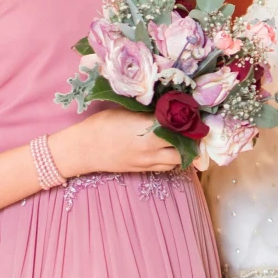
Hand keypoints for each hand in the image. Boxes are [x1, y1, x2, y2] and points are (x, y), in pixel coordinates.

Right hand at [49, 107, 182, 179]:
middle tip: (192, 126)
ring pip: (179, 160)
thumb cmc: (102, 124)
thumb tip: (168, 107)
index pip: (180, 123)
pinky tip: (170, 149)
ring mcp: (148, 161)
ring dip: (185, 150)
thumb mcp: (127, 111)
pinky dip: (173, 159)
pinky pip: (167, 167)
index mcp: (148, 129)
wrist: (84, 148)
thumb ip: (149, 112)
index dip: (188, 116)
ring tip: (183, 138)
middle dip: (192, 136)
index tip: (192, 110)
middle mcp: (152, 148)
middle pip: (186, 145)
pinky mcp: (143, 169)